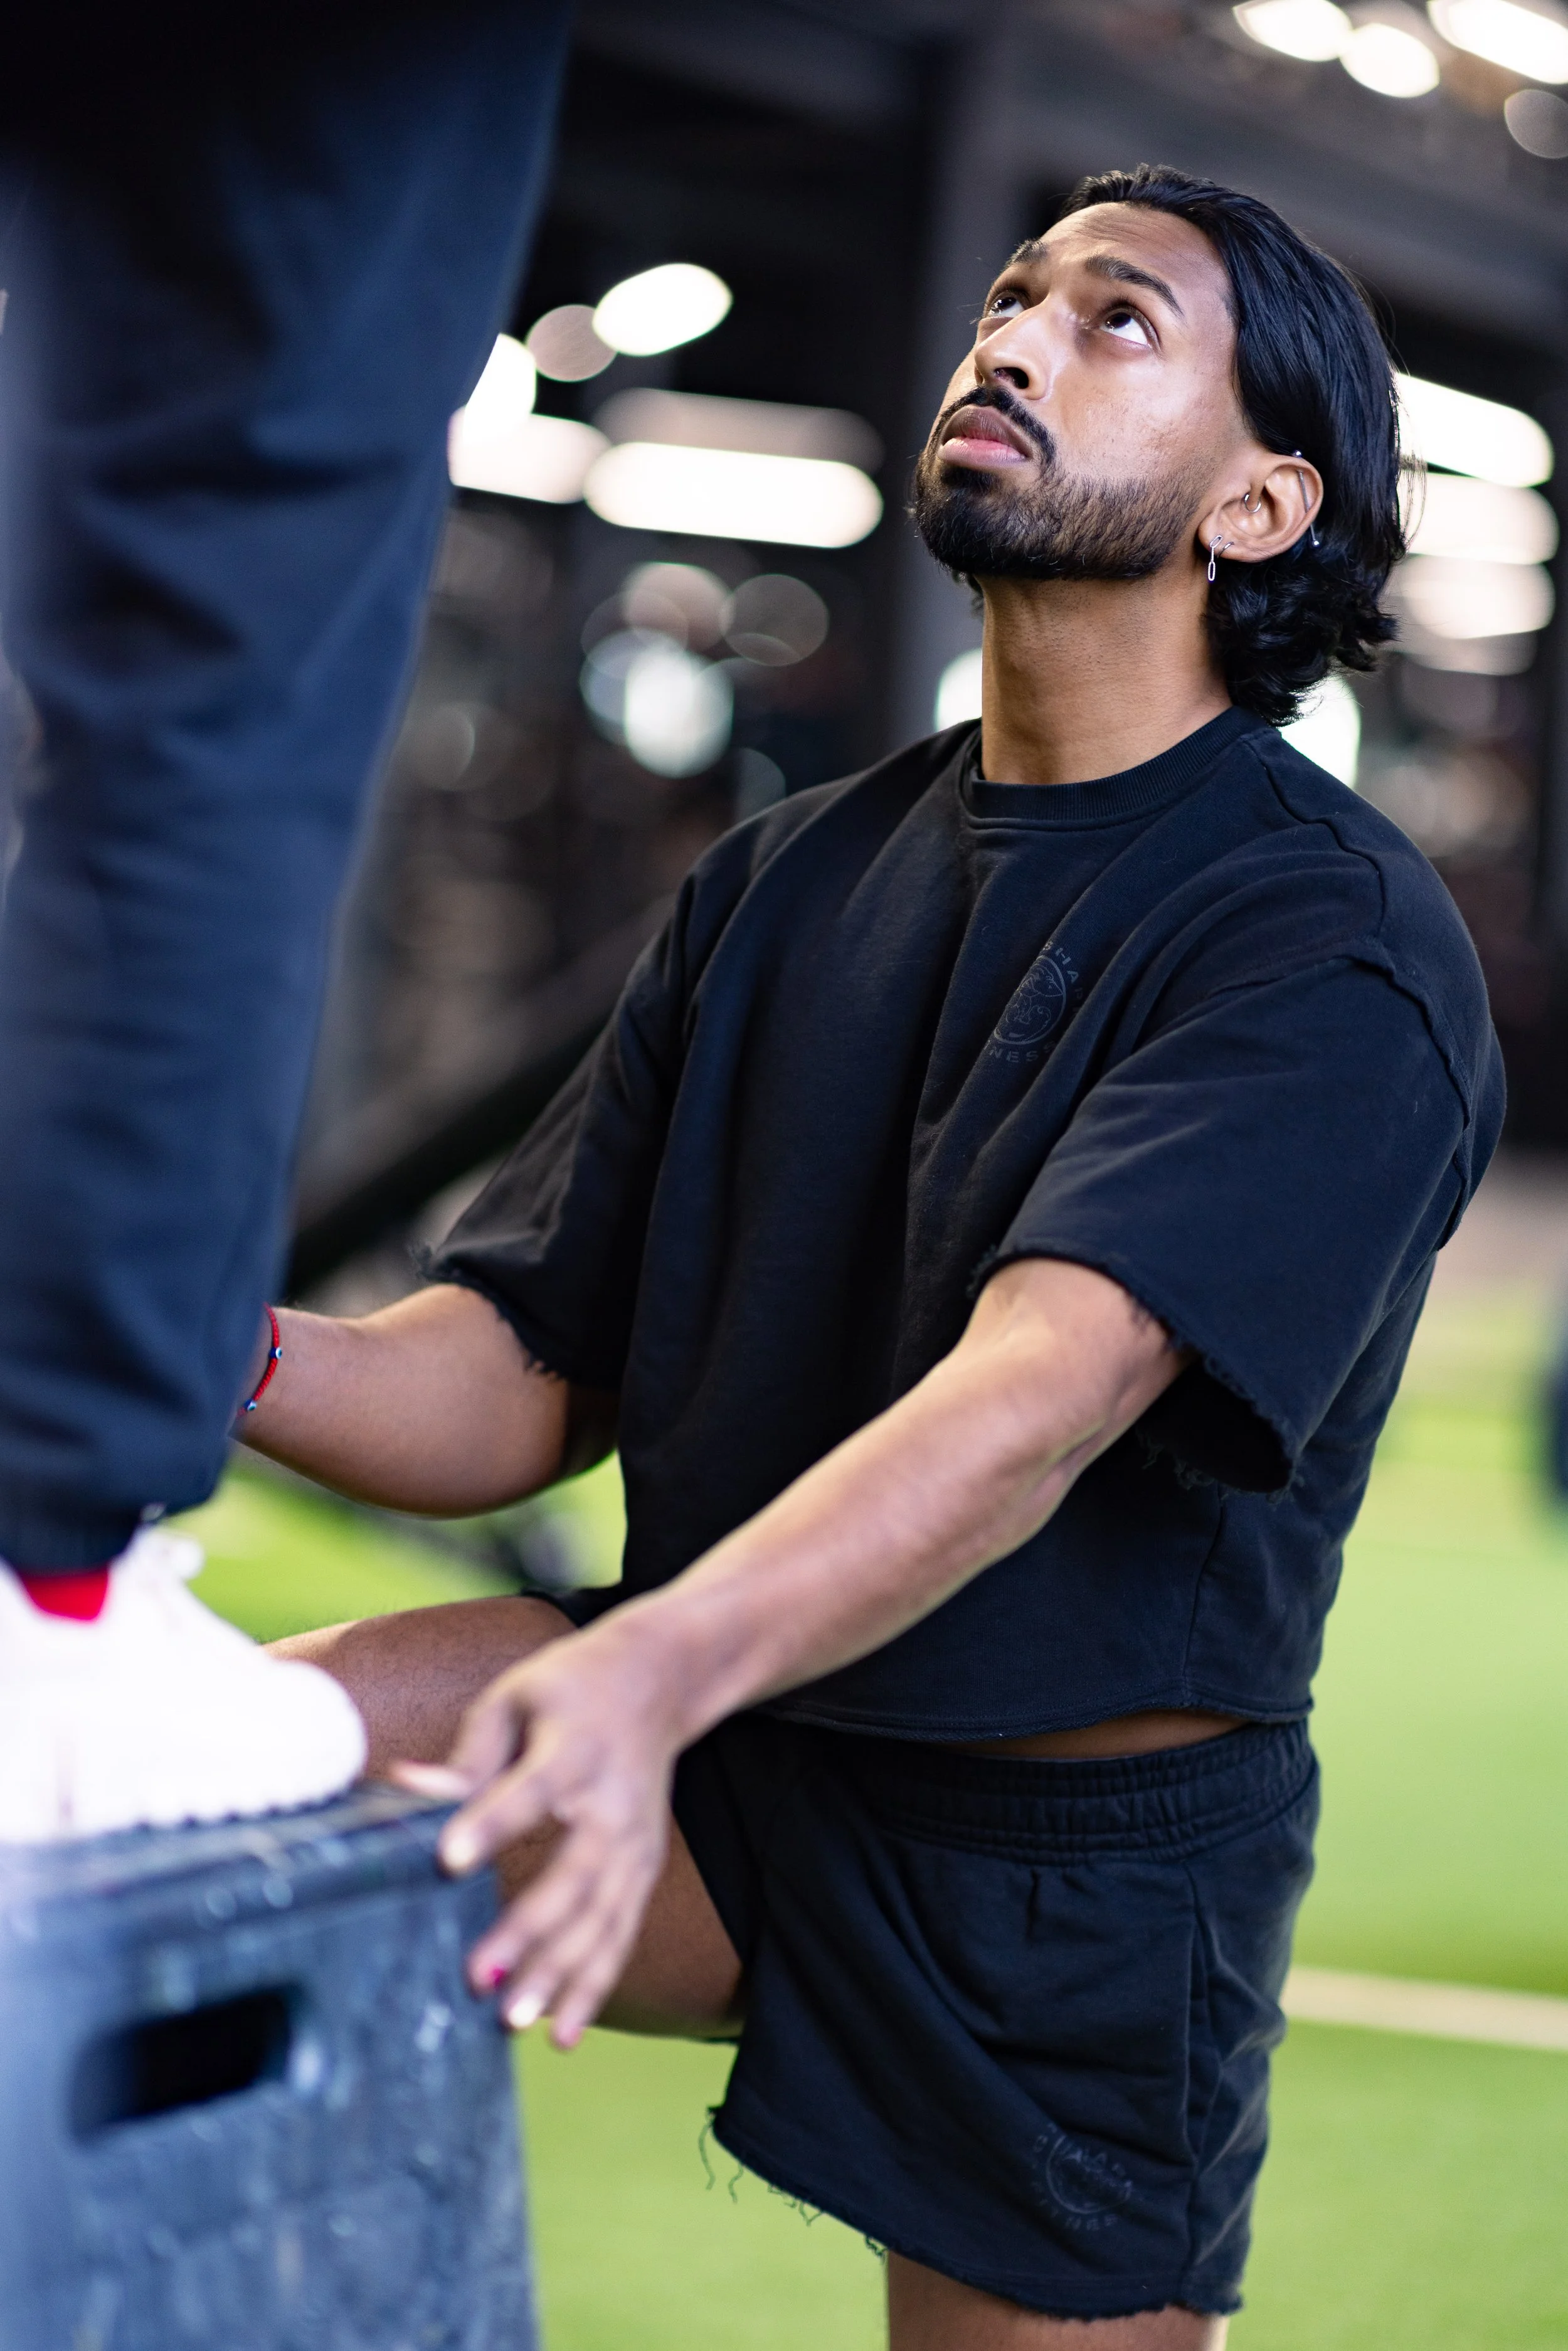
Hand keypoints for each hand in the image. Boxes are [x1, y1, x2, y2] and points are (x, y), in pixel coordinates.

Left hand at [393, 1618, 684, 2047]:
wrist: (658, 1682)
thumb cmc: (569, 1689)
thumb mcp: (515, 1699)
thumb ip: (468, 1756)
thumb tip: (405, 1786)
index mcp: (574, 1747)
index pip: (531, 1788)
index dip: (492, 1823)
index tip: (449, 1860)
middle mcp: (612, 1802)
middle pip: (574, 1873)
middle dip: (528, 1930)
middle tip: (479, 1978)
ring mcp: (635, 1842)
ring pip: (601, 1918)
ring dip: (559, 1974)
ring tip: (514, 2020)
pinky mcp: (645, 1868)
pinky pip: (620, 1935)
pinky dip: (594, 1985)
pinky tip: (561, 2033)